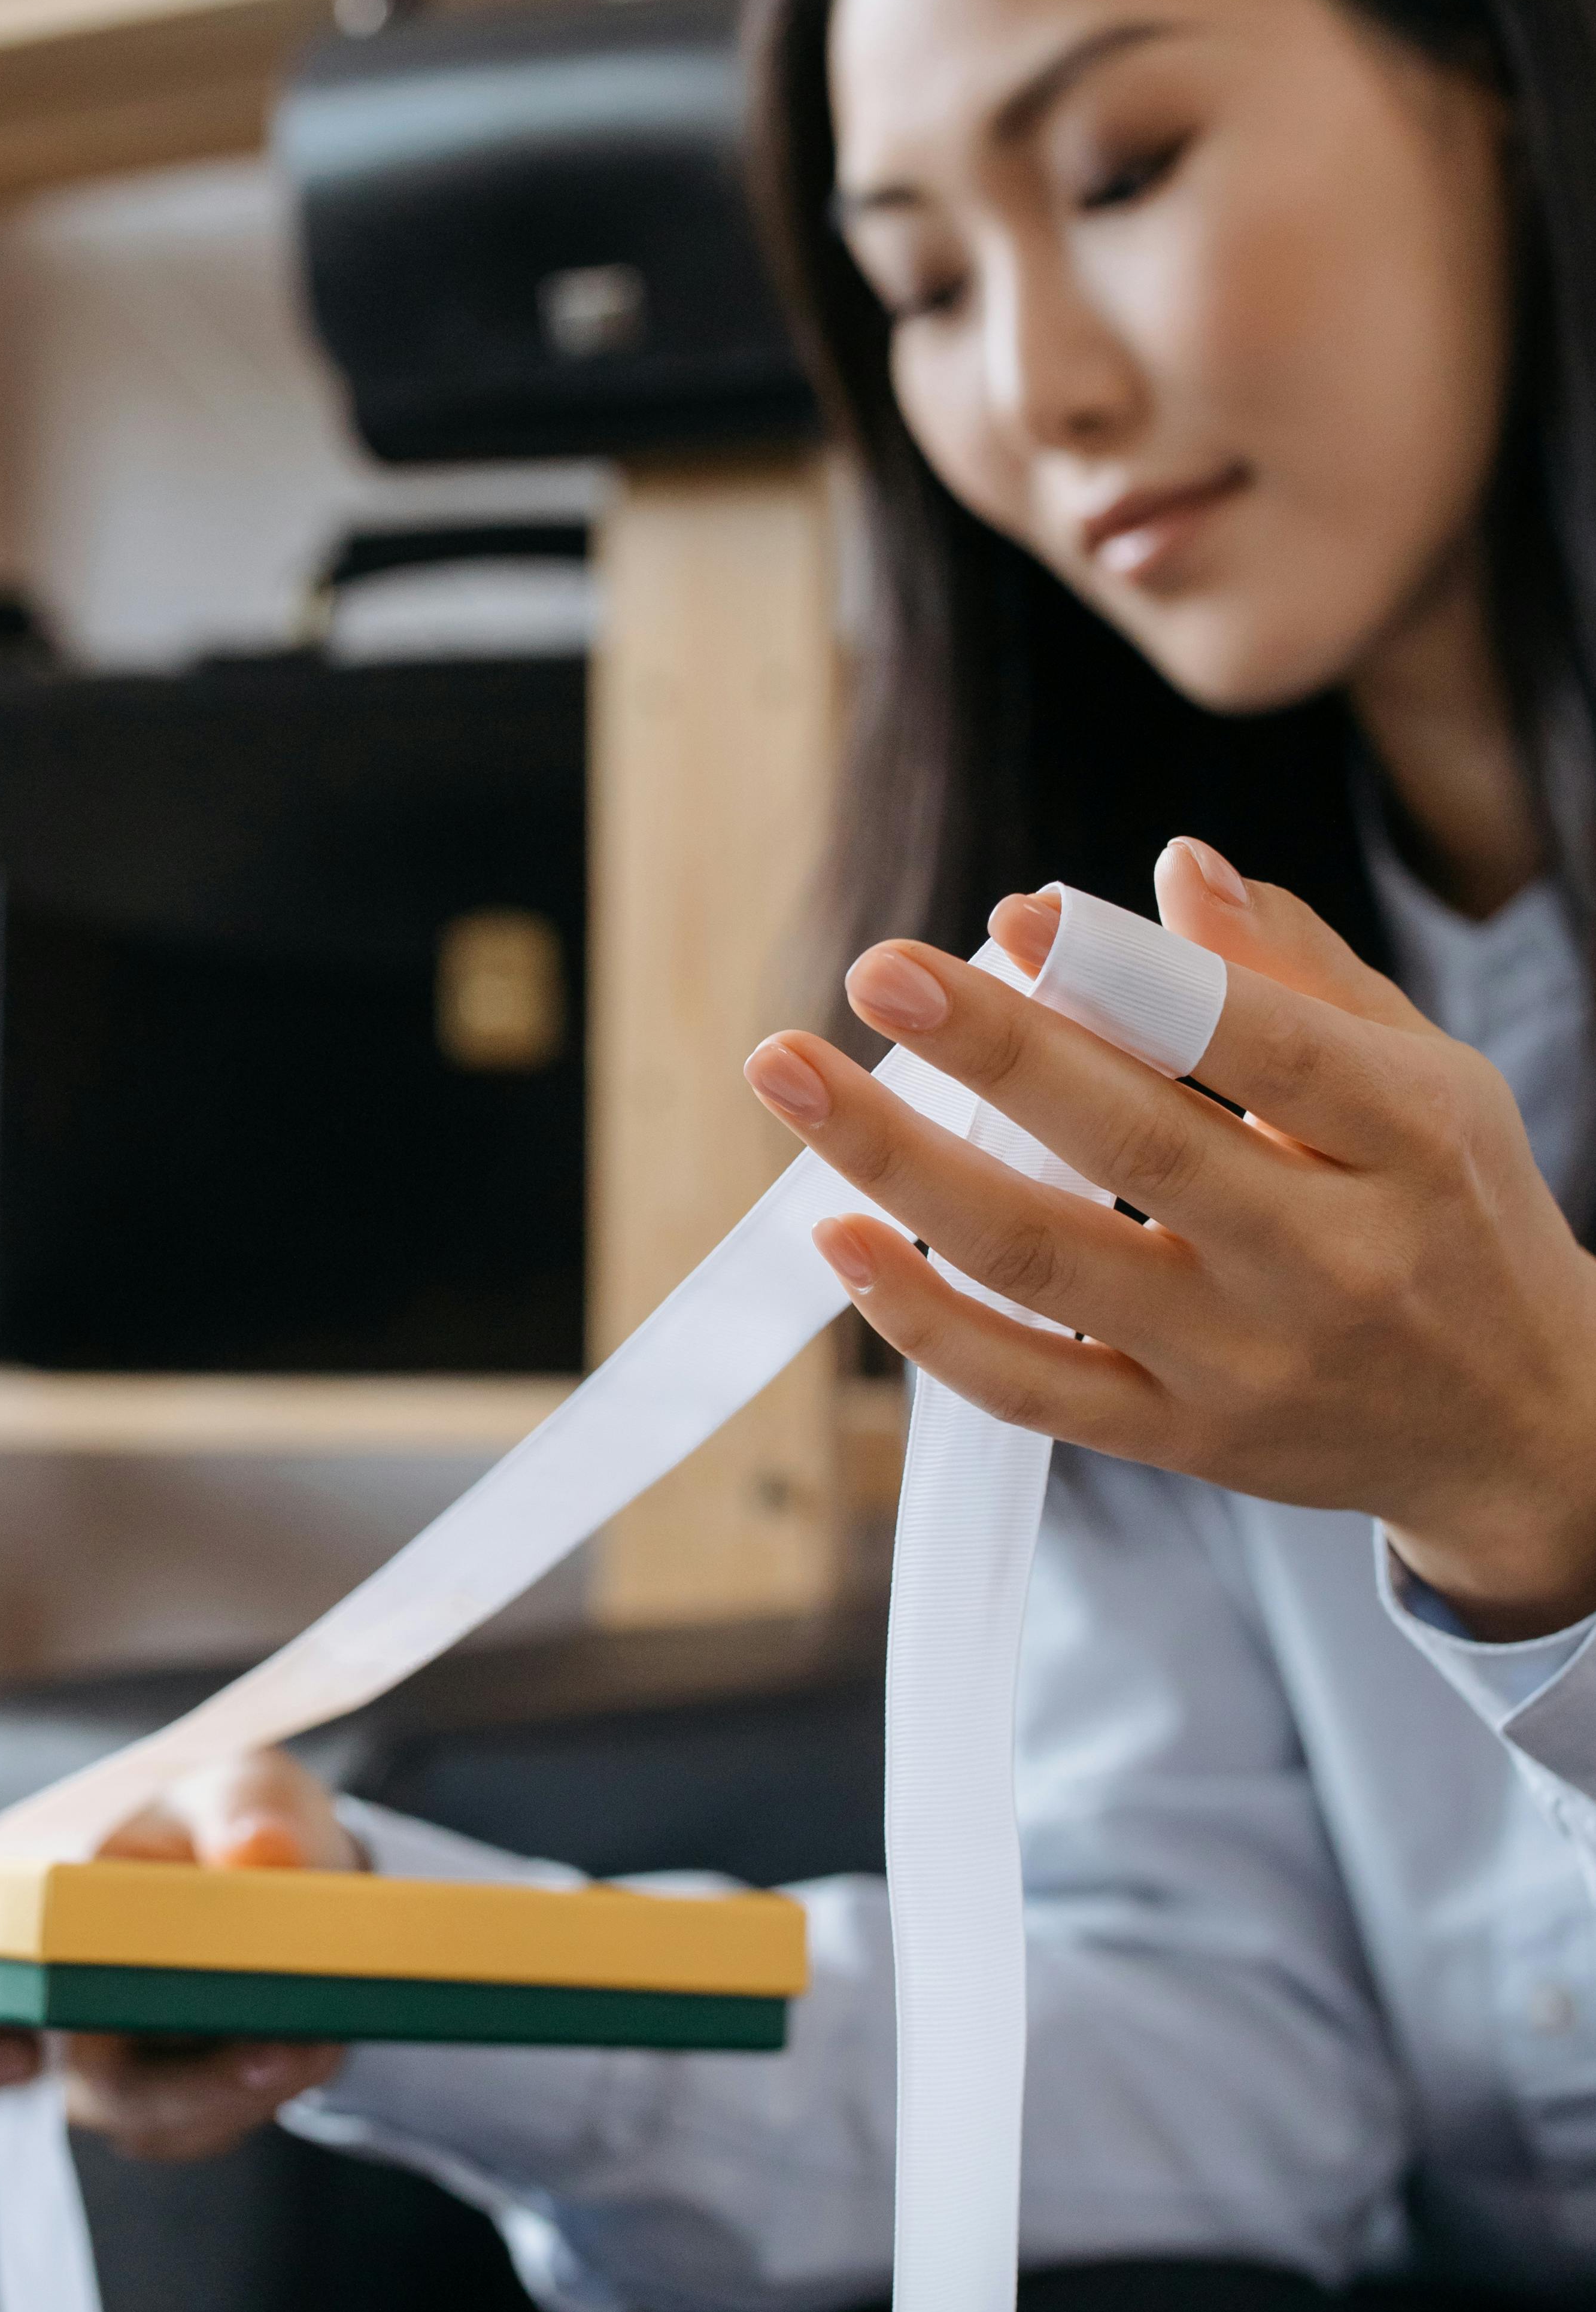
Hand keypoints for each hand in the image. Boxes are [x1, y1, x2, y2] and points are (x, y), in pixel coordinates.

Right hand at [0, 1746, 361, 2156]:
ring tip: (292, 2039)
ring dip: (193, 2082)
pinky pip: (181, 2126)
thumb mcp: (249, 1786)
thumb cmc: (237, 1820)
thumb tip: (254, 1850)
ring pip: (100, 2103)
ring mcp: (91, 2053)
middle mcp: (27, 1984)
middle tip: (25, 2054)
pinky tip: (306, 2049)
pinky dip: (243, 2094)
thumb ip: (250, 1810)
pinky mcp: (164, 2099)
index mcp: (10, 1886)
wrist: (309, 1889)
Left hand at [744, 834, 1595, 1639]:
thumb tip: (1168, 868)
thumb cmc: (1453, 1215)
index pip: (1263, 1046)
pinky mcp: (1184, 1442)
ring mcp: (1246, 1365)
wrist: (1522, 1430)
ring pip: (1051, 1265)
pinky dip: (926, 1321)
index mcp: (1408, 1142)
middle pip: (1137, 1149)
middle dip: (995, 1051)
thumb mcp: (1429, 1080)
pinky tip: (838, 1237)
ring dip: (903, 1167)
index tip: (1014, 913)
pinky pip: (1032, 1389)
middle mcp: (1329, 1261)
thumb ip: (1293, 973)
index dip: (1133, 978)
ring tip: (789, 1077)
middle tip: (876, 969)